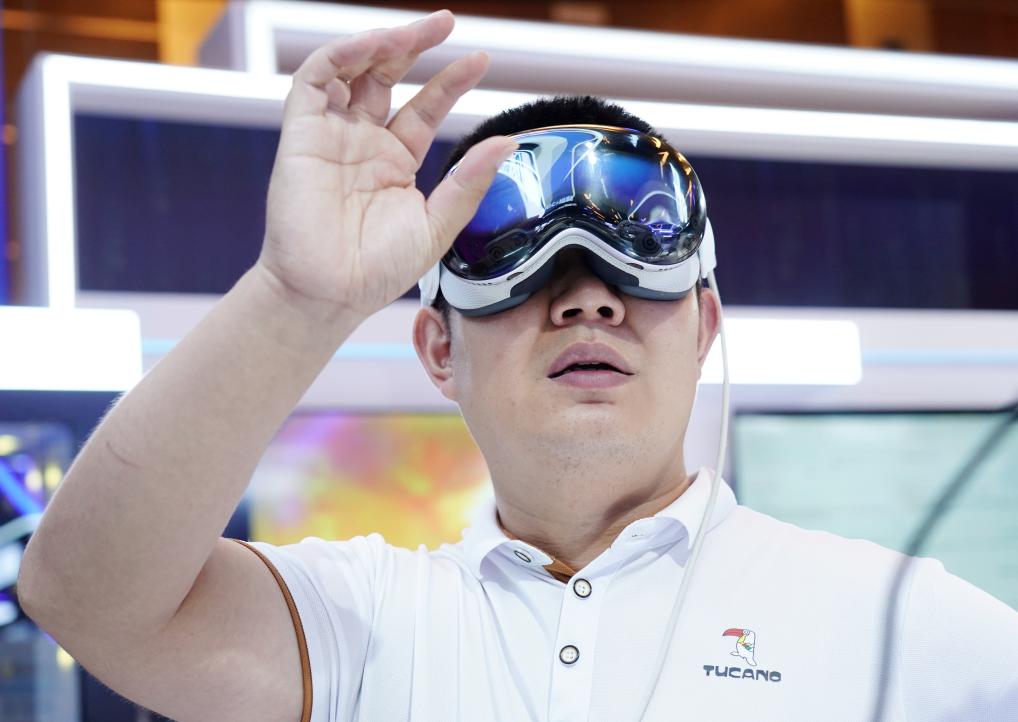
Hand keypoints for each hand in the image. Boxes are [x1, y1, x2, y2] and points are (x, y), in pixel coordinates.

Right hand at [257, 10, 516, 321]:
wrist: (329, 294)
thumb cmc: (377, 271)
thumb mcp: (437, 225)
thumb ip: (469, 183)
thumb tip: (506, 143)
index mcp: (395, 162)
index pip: (425, 108)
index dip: (450, 83)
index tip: (480, 62)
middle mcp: (364, 143)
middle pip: (388, 77)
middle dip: (414, 46)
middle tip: (445, 22)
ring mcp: (332, 137)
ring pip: (351, 71)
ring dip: (380, 45)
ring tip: (412, 33)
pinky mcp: (302, 135)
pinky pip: (314, 81)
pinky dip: (340, 57)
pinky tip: (371, 47)